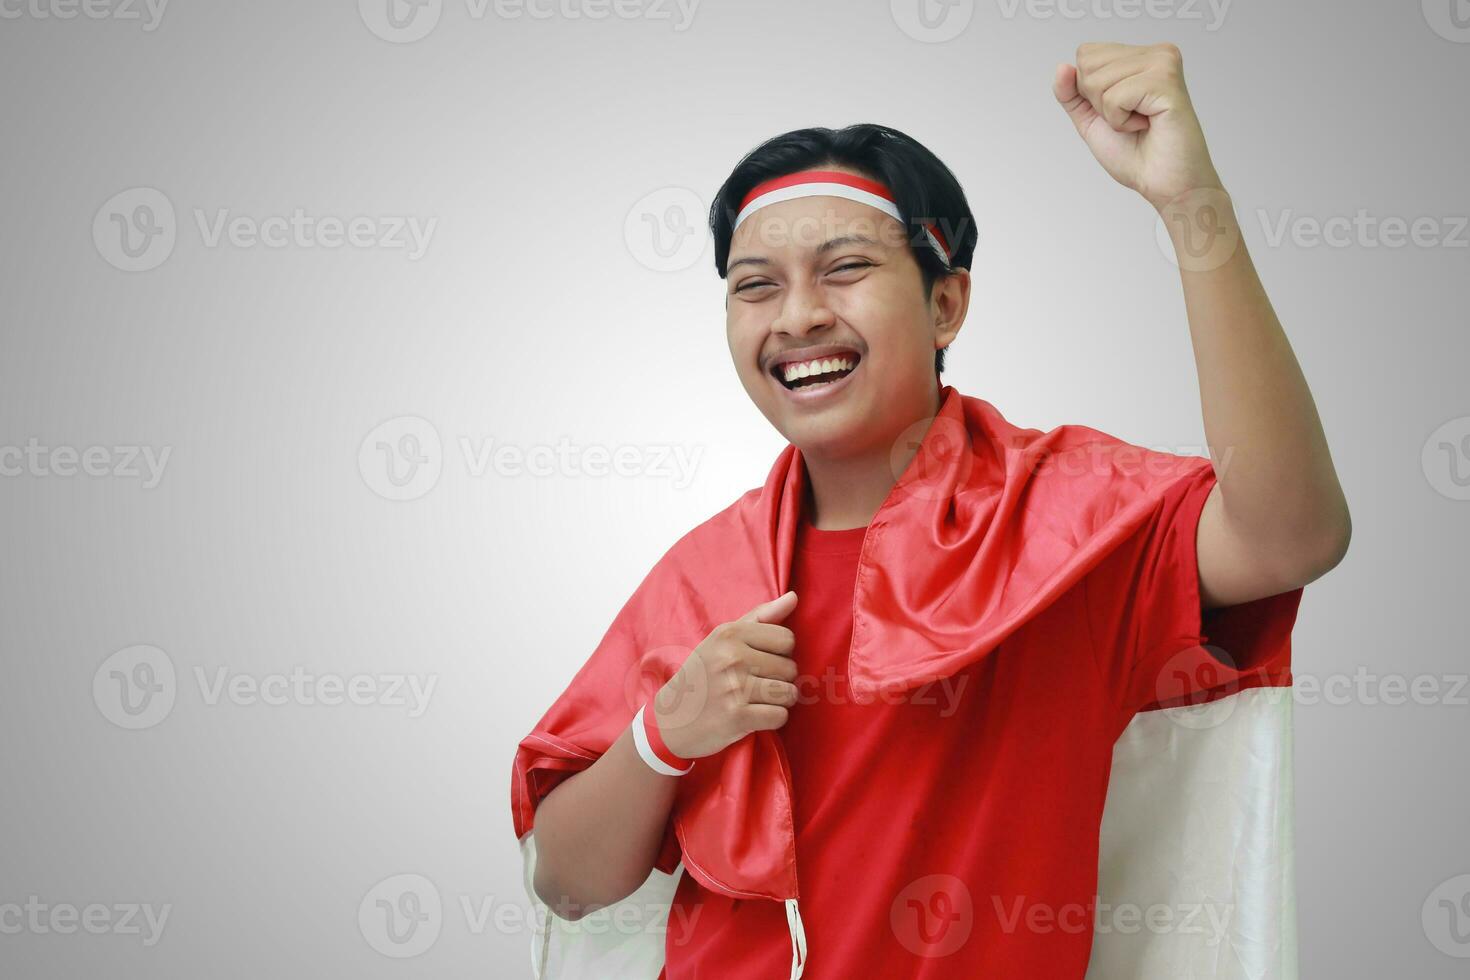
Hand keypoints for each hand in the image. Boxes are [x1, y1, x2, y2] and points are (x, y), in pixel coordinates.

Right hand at [652, 591, 800, 759]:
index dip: (779, 653)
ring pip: (789, 693)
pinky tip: (753, 717)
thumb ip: (761, 616)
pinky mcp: (738, 717)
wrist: (670, 720)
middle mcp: (732, 657)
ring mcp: (735, 688)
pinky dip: (772, 720)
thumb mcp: (722, 639)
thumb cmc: (703, 675)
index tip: (759, 662)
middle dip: (779, 679)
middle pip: (790, 668)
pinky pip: (780, 716)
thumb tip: (794, 596)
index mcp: (730, 634)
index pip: (787, 639)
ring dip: (779, 701)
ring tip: (756, 700)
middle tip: (753, 685)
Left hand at [1052, 42, 1223, 210]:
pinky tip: (1147, 124)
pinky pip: (1114, 98)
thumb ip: (1072, 93)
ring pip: (1097, 80)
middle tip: (1131, 118)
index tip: (1120, 110)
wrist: (1164, 183)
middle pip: (1088, 63)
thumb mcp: (1091, 119)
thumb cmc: (1136, 154)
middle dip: (1098, 102)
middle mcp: (1156, 53)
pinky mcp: (1166, 81)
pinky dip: (1121, 121)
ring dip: (1111, 114)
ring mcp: (1163, 63)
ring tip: (1141, 122)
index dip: (1089, 92)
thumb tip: (1061, 67)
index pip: (1086, 54)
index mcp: (1141, 56)